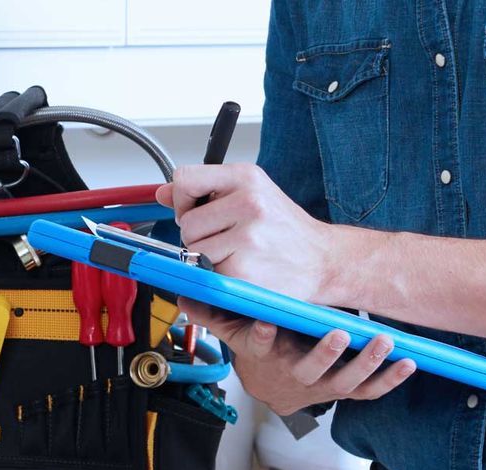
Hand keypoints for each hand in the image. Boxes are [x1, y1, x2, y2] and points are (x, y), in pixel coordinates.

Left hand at [155, 164, 360, 304]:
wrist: (324, 260)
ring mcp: (248, 236)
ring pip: (193, 249)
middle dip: (198, 235)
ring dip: (208, 257)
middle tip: (226, 238)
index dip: (182, 199)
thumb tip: (161, 192)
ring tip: (238, 253)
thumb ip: (204, 191)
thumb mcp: (250, 194)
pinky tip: (244, 268)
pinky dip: (219, 275)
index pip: (185, 178)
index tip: (195, 209)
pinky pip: (208, 273)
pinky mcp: (244, 269)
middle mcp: (249, 202)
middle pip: (186, 222)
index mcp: (247, 177)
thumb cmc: (285, 229)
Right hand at [181, 299, 414, 415]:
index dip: (261, 336)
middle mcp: (295, 373)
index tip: (266, 324)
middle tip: (339, 333)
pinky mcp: (345, 391)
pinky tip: (408, 363)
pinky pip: (370, 391)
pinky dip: (390, 379)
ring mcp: (323, 384)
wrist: (275, 388)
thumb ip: (211, 311)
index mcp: (267, 356)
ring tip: (384, 341)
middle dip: (325, 353)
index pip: (260, 347)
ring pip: (345, 380)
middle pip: (310, 369)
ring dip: (366, 363)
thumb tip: (183, 291)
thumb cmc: (259, 352)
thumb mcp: (231, 332)